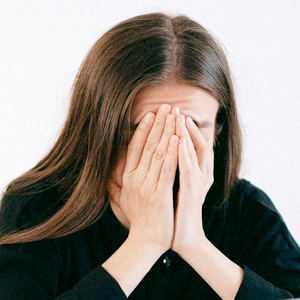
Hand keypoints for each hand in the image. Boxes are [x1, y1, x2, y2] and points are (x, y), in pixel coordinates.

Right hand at [108, 105, 177, 252]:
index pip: (135, 147)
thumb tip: (112, 170)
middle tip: (166, 106)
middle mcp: (135, 178)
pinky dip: (171, 153)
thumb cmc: (138, 218)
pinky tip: (176, 138)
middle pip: (147, 145)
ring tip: (174, 115)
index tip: (151, 114)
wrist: (145, 241)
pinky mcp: (159, 195)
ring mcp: (146, 186)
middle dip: (158, 124)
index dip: (143, 129)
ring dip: (167, 132)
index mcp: (128, 177)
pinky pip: (166, 169)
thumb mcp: (124, 198)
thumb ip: (118, 182)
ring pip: (158, 153)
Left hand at [172, 114, 213, 254]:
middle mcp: (196, 174)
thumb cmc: (170, 212)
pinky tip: (178, 141)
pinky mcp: (194, 194)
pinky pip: (189, 171)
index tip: (162, 114)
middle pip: (189, 144)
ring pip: (192, 153)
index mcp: (188, 171)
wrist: (181, 236)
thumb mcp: (164, 188)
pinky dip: (184, 155)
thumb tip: (142, 160)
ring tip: (178, 117)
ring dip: (184, 134)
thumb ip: (159, 172)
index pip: (181, 144)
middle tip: (172, 107)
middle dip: (179, 125)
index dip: (173, 129)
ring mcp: (196, 183)